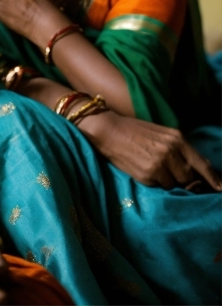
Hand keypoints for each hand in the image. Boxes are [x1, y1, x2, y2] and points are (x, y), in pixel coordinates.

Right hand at [82, 111, 221, 190]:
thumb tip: (197, 169)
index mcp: (176, 138)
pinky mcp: (148, 174)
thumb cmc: (134, 131)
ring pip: (175, 184)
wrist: (109, 130)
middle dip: (183, 180)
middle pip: (189, 177)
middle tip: (169, 173)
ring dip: (167, 181)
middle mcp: (171, 150)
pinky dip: (154, 182)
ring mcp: (160, 163)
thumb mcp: (161, 134)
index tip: (220, 188)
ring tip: (152, 167)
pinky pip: (160, 186)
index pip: (201, 163)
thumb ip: (178, 149)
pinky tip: (143, 169)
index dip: (212, 178)